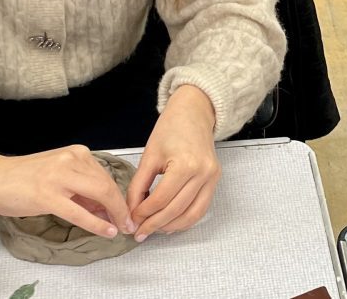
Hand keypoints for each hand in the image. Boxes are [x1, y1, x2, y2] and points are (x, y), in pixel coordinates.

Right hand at [0, 135, 134, 238]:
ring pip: (99, 195)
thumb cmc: (22, 178)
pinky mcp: (48, 195)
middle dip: (121, 207)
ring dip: (113, 214)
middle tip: (128, 223)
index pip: (106, 176)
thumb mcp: (58, 175)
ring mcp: (59, 176)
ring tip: (120, 228)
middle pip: (107, 184)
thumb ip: (81, 188)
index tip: (126, 212)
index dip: (119, 197)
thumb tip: (106, 207)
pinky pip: (80, 212)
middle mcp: (71, 159)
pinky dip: (97, 223)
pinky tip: (107, 231)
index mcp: (76, 153)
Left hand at [127, 85, 220, 241]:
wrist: (194, 113)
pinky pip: (201, 209)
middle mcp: (203, 173)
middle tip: (139, 233)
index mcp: (185, 165)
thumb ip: (139, 185)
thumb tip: (131, 212)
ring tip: (153, 230)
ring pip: (191, 216)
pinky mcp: (215, 181)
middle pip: (176, 211)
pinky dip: (185, 220)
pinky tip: (170, 223)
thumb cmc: (171, 129)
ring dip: (171, 227)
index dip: (143, 214)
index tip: (131, 220)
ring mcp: (212, 178)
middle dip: (154, 225)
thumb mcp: (149, 155)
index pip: (161, 200)